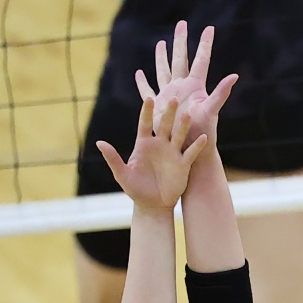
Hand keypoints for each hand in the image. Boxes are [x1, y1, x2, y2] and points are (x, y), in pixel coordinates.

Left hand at [95, 91, 204, 211]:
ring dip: (183, 126)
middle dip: (169, 113)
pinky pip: (191, 153)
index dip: (147, 112)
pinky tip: (203, 137)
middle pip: (165, 125)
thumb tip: (99, 142)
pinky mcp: (183, 165)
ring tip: (188, 114)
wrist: (153, 205)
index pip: (145, 124)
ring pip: (179, 136)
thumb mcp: (122, 174)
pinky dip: (197, 145)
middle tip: (174, 99)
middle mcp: (159, 145)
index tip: (149, 98)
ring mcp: (172, 154)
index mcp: (144, 143)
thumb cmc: (135, 189)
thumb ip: (112, 158)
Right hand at [143, 21, 236, 156]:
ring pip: (164, 70)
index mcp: (195, 86)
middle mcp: (183, 88)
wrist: (190, 149)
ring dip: (162, 57)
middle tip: (182, 23)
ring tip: (160, 43)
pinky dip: (142, 83)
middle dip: (181, 41)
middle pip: (181, 59)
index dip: (205, 44)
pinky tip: (139, 73)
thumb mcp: (211, 110)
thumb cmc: (203, 132)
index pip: (201, 60)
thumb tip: (234, 75)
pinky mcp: (159, 106)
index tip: (209, 28)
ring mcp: (170, 95)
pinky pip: (148, 91)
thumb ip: (220, 93)